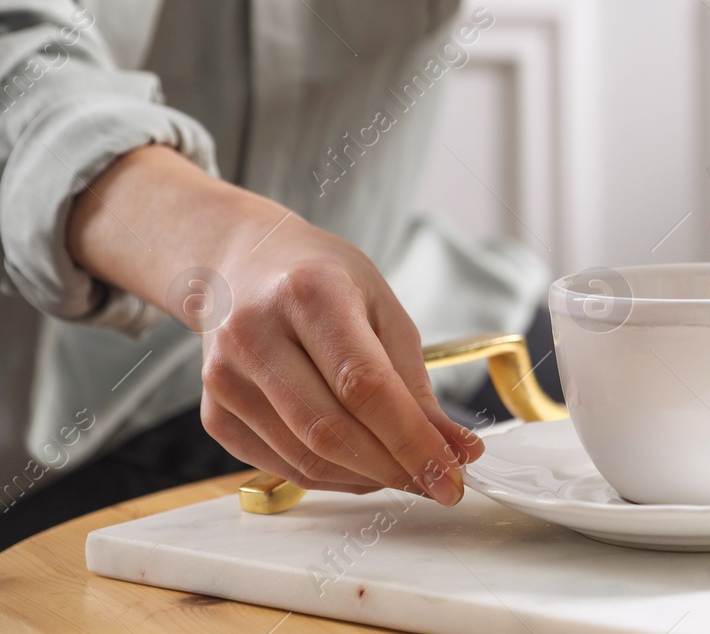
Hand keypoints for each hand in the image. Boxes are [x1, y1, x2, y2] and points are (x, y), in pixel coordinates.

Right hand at [68, 146, 481, 500]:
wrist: (241, 265)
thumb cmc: (323, 281)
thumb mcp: (381, 307)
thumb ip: (413, 380)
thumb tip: (455, 448)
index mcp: (308, 294)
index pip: (364, 385)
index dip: (412, 439)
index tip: (452, 473)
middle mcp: (255, 336)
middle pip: (330, 430)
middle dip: (394, 468)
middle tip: (439, 482)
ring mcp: (225, 379)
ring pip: (305, 458)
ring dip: (367, 478)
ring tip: (407, 472)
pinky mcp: (214, 414)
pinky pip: (282, 465)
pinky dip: (332, 477)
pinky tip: (364, 467)